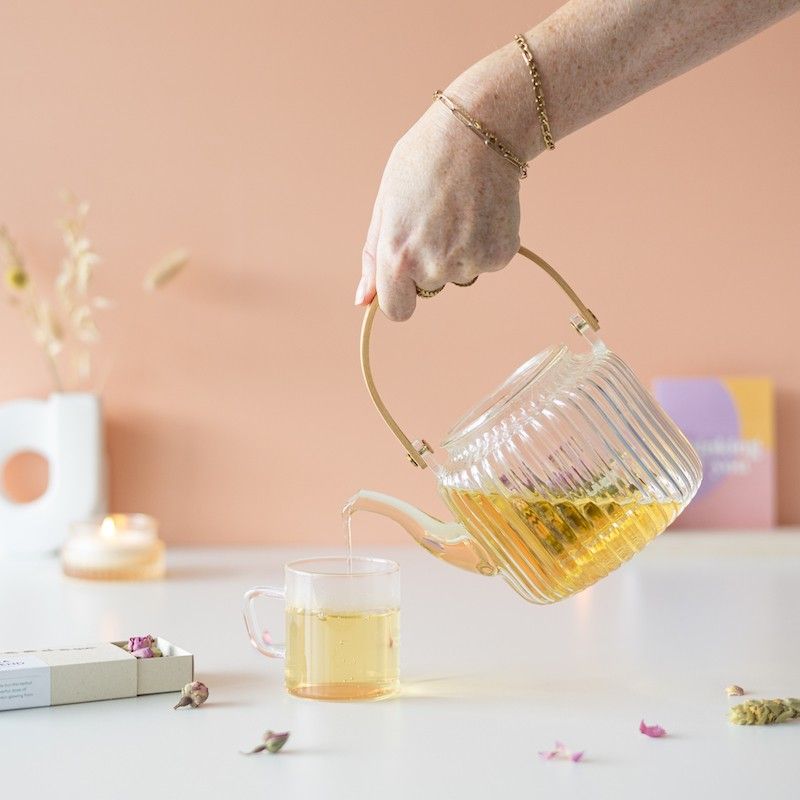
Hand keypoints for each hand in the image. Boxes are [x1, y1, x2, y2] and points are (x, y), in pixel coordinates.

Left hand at [356, 48, 535, 320]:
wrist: (479, 131)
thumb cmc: (423, 163)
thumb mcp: (385, 205)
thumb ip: (374, 258)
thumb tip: (364, 302)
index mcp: (397, 256)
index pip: (397, 311)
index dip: (400, 295)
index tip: (406, 278)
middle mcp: (433, 266)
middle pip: (429, 289)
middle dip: (430, 263)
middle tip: (436, 217)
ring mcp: (469, 263)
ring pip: (459, 276)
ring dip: (458, 252)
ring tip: (459, 208)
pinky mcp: (499, 255)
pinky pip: (485, 264)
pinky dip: (484, 243)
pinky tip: (481, 210)